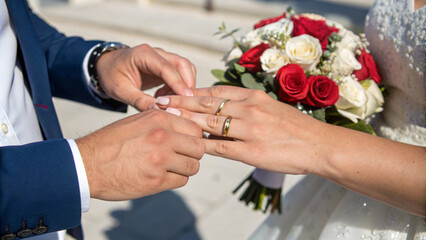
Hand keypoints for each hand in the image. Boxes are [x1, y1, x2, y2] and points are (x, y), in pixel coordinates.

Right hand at [76, 110, 204, 200]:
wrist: (86, 164)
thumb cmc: (111, 142)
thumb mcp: (137, 121)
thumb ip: (163, 121)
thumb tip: (186, 125)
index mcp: (159, 119)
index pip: (195, 129)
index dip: (193, 138)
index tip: (186, 144)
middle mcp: (163, 137)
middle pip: (199, 148)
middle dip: (192, 153)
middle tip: (181, 156)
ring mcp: (160, 160)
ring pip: (193, 166)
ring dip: (185, 168)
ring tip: (170, 167)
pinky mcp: (156, 181)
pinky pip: (181, 180)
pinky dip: (175, 179)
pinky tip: (161, 175)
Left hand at [96, 44, 196, 110]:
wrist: (106, 66)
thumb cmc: (111, 76)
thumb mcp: (121, 91)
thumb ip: (140, 101)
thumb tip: (158, 112)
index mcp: (143, 55)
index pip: (167, 68)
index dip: (178, 83)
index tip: (187, 98)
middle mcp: (156, 53)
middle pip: (182, 64)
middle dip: (187, 84)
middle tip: (186, 103)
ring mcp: (163, 57)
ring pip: (185, 68)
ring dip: (185, 85)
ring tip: (172, 102)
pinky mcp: (166, 65)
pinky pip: (181, 74)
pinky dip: (180, 86)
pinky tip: (165, 98)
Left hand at [156, 86, 328, 174]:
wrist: (319, 145)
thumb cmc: (295, 127)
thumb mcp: (272, 107)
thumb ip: (248, 105)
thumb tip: (224, 106)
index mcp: (254, 97)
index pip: (217, 91)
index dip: (194, 91)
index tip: (177, 91)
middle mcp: (250, 109)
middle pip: (208, 104)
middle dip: (182, 102)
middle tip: (161, 100)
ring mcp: (249, 130)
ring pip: (210, 123)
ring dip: (186, 120)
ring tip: (166, 118)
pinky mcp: (251, 151)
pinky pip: (220, 147)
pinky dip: (202, 144)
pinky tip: (188, 143)